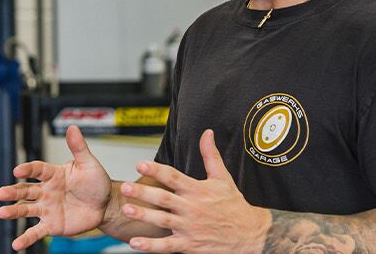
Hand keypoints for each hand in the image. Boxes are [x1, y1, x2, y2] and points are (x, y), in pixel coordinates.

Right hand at [0, 125, 113, 250]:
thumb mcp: (88, 164)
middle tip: (0, 194)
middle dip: (13, 192)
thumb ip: (78, 148)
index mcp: (53, 174)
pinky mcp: (51, 225)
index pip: (36, 170)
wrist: (105, 205)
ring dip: (13, 212)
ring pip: (26, 210)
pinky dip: (25, 239)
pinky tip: (15, 245)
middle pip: (25, 191)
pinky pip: (36, 232)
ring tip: (2, 213)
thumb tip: (73, 127)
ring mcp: (46, 209)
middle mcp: (45, 191)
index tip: (18, 170)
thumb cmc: (96, 182)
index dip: (27, 170)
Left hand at [119, 129, 270, 252]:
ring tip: (127, 209)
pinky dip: (151, 245)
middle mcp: (192, 208)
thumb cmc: (234, 206)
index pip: (174, 177)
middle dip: (143, 193)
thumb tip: (207, 133)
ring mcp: (190, 227)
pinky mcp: (189, 245)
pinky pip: (167, 246)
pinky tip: (135, 243)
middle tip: (125, 187)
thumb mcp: (223, 178)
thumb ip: (211, 156)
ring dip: (144, 216)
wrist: (250, 234)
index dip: (157, 170)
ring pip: (163, 221)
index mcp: (198, 190)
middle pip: (164, 199)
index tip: (140, 164)